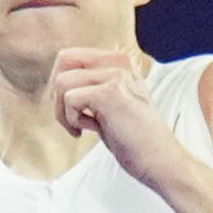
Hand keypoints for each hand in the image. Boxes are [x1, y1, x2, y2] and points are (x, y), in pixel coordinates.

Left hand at [45, 47, 167, 164]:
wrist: (157, 157)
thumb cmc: (130, 135)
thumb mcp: (109, 102)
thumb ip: (90, 85)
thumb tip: (56, 78)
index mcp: (119, 61)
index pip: (70, 56)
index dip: (60, 84)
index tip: (73, 108)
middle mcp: (119, 62)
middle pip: (64, 60)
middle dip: (57, 92)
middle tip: (71, 117)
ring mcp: (116, 75)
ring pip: (61, 82)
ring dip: (63, 112)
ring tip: (83, 128)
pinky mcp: (110, 93)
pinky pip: (70, 99)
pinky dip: (73, 120)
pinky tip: (93, 130)